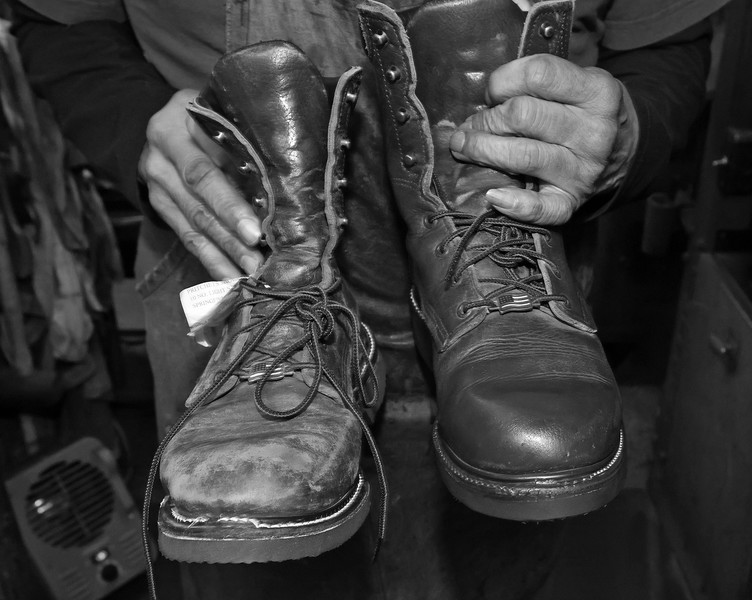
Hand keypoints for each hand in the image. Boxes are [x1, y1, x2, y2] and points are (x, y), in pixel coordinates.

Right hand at [139, 89, 263, 278]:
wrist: (159, 127)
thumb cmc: (206, 118)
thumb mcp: (217, 113)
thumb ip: (239, 138)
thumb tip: (283, 182)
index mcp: (177, 125)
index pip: (205, 168)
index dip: (230, 200)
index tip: (256, 226)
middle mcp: (163, 155)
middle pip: (199, 198)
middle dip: (230, 230)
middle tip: (257, 253)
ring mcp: (158, 183)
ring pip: (194, 223)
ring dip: (225, 251)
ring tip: (251, 272)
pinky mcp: (160, 206)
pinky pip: (187, 237)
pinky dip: (211, 259)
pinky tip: (231, 276)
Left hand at [449, 54, 638, 224]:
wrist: (625, 153)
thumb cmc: (584, 112)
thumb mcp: (578, 82)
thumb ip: (538, 83)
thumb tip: (483, 100)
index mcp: (598, 92)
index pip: (538, 75)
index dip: (503, 81)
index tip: (493, 92)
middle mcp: (594, 132)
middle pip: (522, 115)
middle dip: (485, 119)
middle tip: (471, 125)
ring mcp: (583, 170)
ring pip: (521, 156)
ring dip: (481, 151)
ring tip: (463, 147)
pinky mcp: (572, 201)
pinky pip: (541, 209)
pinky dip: (513, 205)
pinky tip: (492, 196)